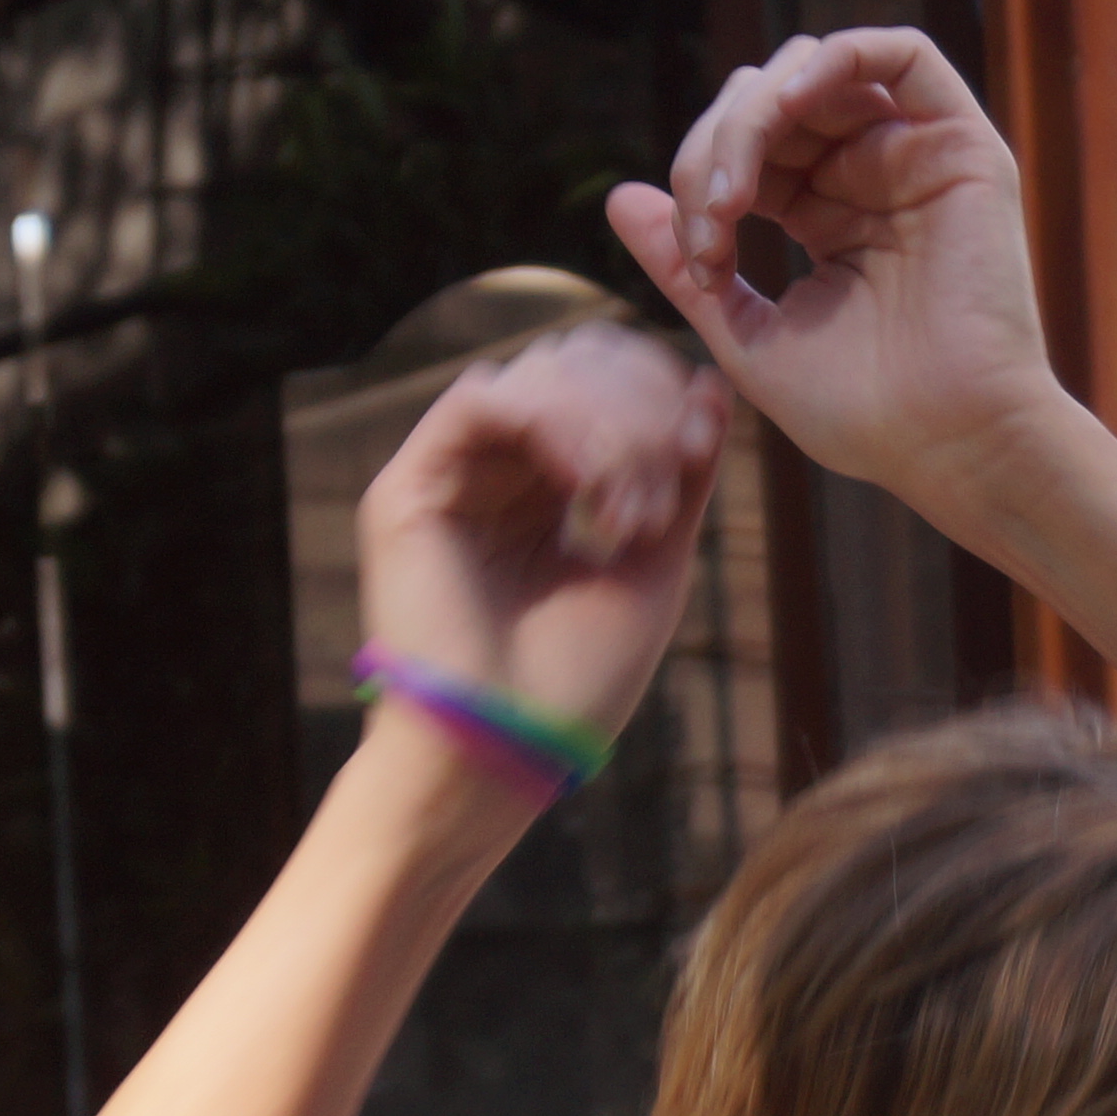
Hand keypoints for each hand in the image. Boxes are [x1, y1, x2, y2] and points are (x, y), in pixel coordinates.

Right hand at [353, 324, 723, 757]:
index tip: (697, 451)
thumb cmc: (578, 680)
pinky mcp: (408, 488)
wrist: (507, 751)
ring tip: (627, 519)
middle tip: (661, 498)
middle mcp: (496, 470)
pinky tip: (589, 487)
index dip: (656, 391)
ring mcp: (449, 474)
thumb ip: (682, 473)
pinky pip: (483, 401)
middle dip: (637, 410)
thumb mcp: (656, 563)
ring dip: (606, 431)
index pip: (603, 382)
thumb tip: (708, 383)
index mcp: (550, 488)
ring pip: (534, 376)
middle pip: (571, 364)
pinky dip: (554, 426)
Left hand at [610, 28, 1056, 506]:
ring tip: (734, 190)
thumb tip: (619, 196)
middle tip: (709, 222)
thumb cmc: (867, 415)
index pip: (745, 148)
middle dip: (714, 147)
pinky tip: (789, 98)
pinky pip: (901, 54)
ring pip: (817, 71)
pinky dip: (834, 58)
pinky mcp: (963, 149)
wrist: (955, 447)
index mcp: (827, 216)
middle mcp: (871, 176)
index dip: (699, 180)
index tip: (699, 264)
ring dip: (753, 113)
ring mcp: (917, 158)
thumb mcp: (750, 336)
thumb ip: (686, 267)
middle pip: (769, 99)